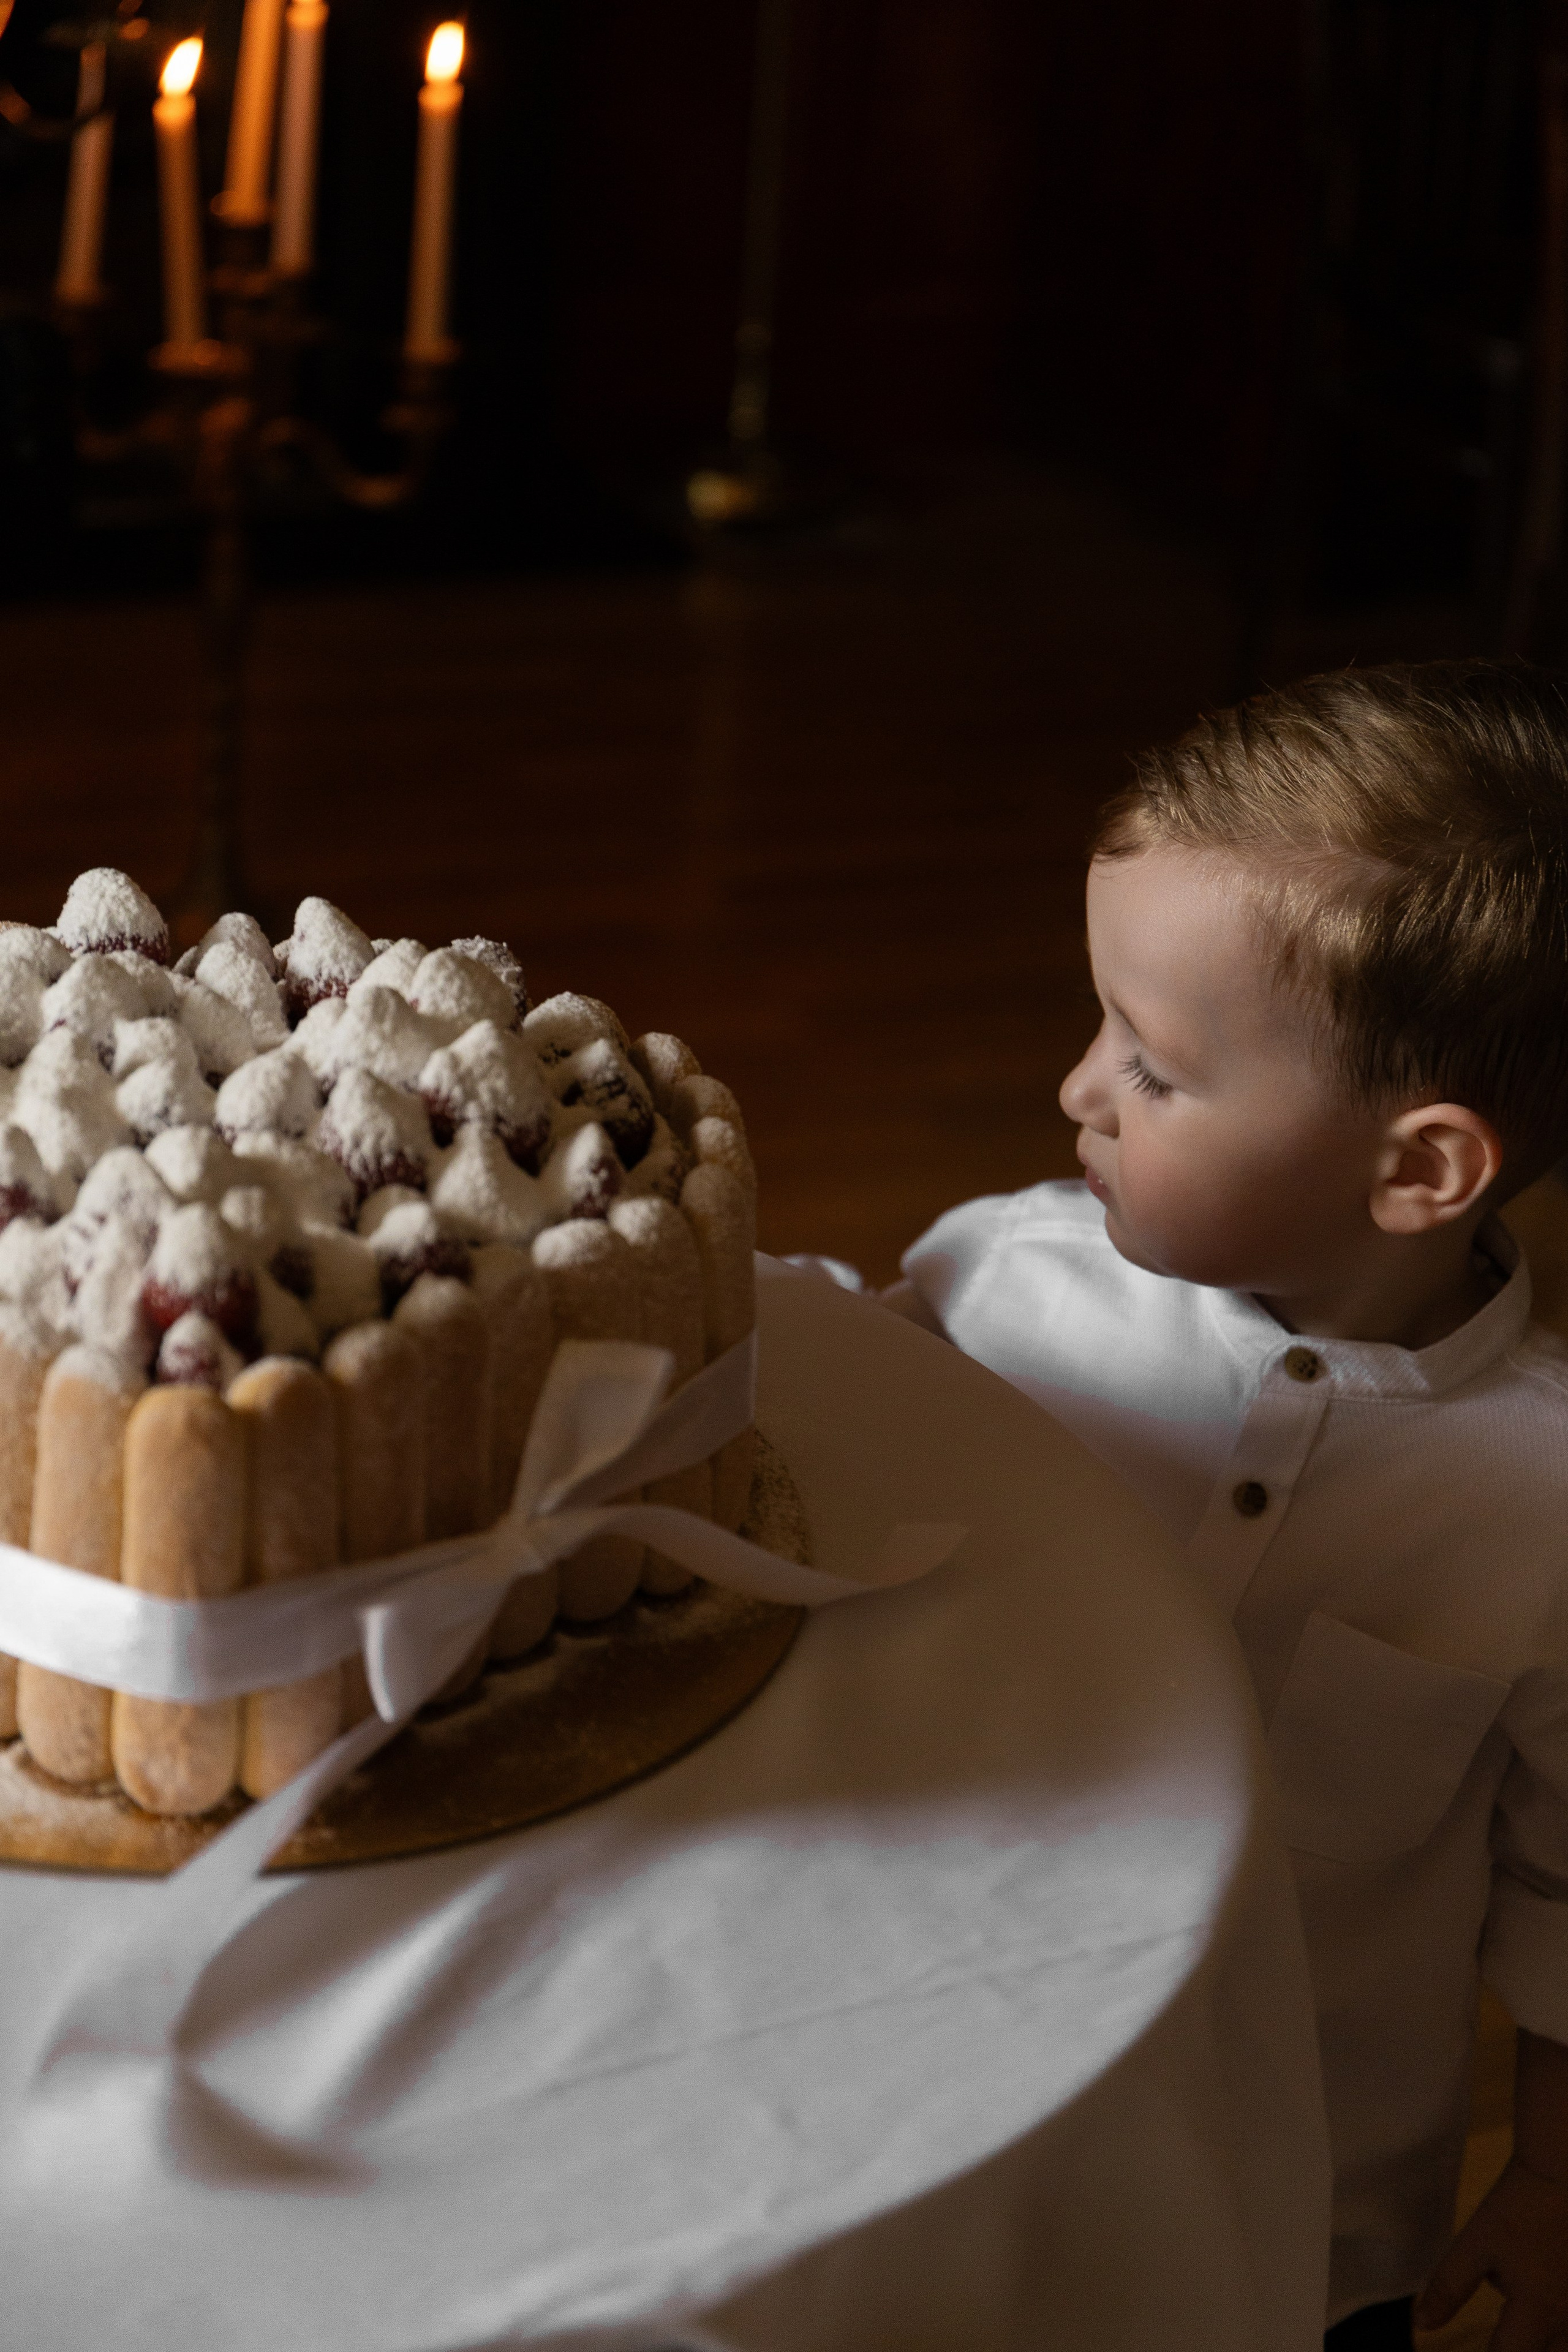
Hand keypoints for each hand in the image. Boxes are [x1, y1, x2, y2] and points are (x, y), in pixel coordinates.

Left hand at [1415, 2159, 1567, 2348]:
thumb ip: (1448, 2288)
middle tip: (1496, 2338)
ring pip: (1562, 2347)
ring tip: (1514, 2328)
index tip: (1474, 2349)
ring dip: (1538, 2343)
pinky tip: (1540, 2309)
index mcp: (1537, 2315)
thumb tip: (1422, 2325)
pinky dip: (1556, 2331)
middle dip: (1515, 2350)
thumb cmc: (1517, 2207)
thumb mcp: (1474, 2245)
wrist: (1562, 2173)